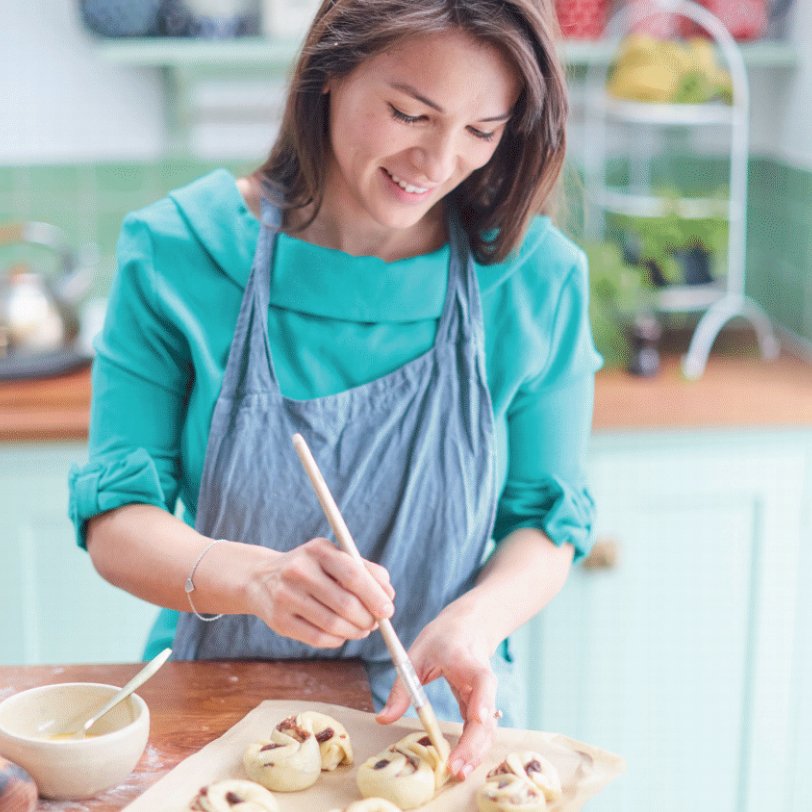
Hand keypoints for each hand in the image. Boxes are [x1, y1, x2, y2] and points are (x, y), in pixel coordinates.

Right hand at [249, 537, 394, 647]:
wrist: (261, 578)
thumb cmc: (311, 568)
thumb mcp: (333, 556)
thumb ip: (365, 570)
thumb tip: (388, 594)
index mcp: (318, 551)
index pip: (352, 574)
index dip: (374, 595)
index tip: (388, 610)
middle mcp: (299, 571)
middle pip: (344, 603)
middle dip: (367, 618)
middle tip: (376, 623)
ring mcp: (286, 596)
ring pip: (333, 624)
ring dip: (355, 631)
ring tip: (362, 629)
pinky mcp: (279, 620)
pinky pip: (318, 638)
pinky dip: (338, 639)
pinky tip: (342, 634)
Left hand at [375, 613, 498, 780]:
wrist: (468, 627)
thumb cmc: (441, 638)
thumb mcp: (415, 655)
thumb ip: (402, 687)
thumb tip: (382, 719)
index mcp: (466, 660)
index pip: (482, 680)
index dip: (482, 699)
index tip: (477, 717)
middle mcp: (482, 680)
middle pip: (487, 714)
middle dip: (474, 743)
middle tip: (456, 767)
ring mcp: (484, 695)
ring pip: (488, 727)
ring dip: (476, 752)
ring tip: (457, 773)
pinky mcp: (481, 706)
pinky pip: (481, 730)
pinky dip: (473, 748)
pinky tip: (460, 765)